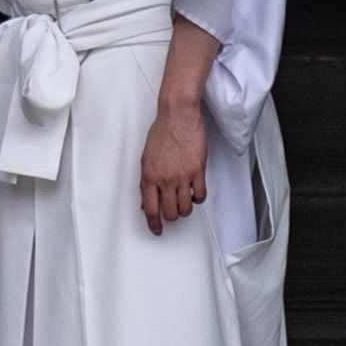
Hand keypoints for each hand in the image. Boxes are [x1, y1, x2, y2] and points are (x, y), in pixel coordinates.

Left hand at [139, 104, 213, 235]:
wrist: (178, 115)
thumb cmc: (162, 132)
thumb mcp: (146, 158)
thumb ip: (146, 181)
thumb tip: (145, 201)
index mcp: (149, 176)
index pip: (150, 210)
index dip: (154, 224)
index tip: (157, 230)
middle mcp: (165, 179)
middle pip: (170, 213)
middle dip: (172, 216)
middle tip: (173, 211)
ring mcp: (182, 176)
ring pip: (186, 208)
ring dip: (185, 208)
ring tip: (184, 200)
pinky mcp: (198, 171)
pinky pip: (200, 196)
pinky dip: (198, 198)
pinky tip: (195, 191)